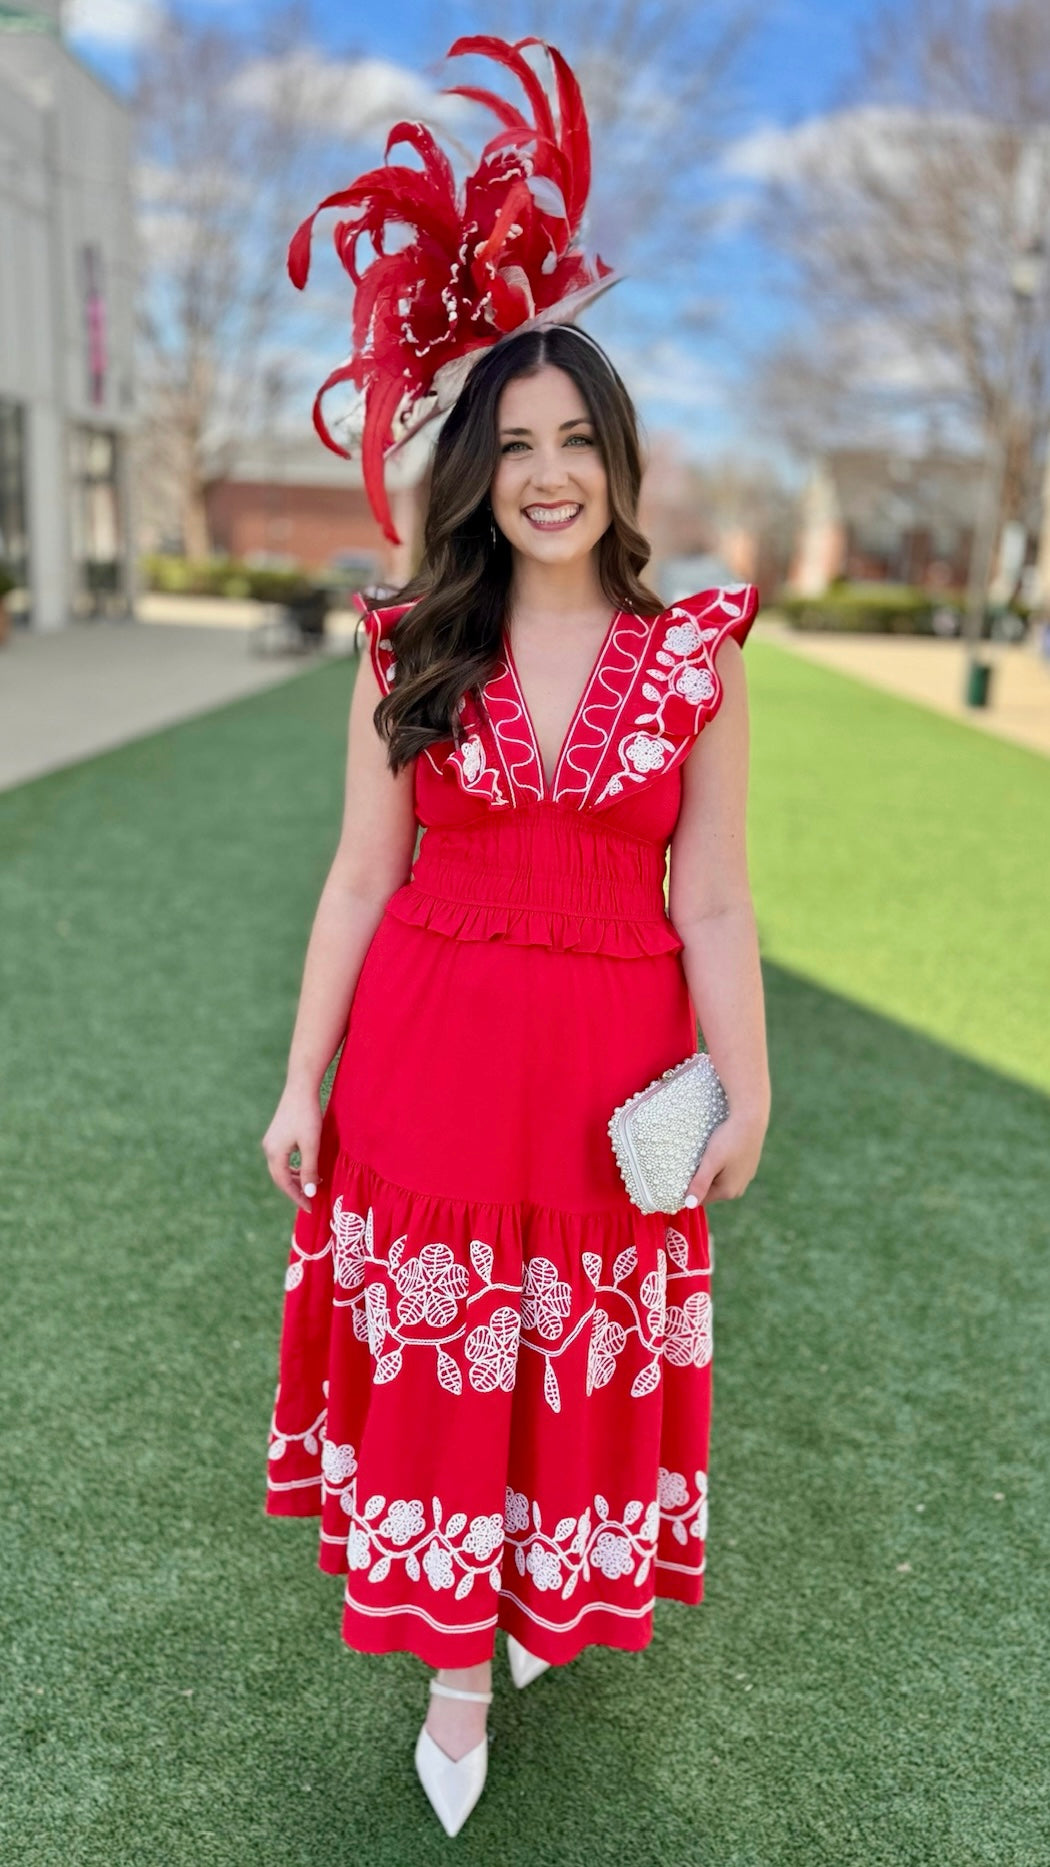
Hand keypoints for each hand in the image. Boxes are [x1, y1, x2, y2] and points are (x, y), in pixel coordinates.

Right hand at [261, 1084, 321, 1213]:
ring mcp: (271, 1141)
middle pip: (280, 1178)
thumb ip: (310, 1170)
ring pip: (281, 1168)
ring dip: (295, 1178)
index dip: (297, 1197)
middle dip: (295, 1190)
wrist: (300, 1088)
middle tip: (310, 1201)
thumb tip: (309, 1192)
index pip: (284, 1183)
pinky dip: (294, 1167)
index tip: (309, 1208)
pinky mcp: (276, 1134)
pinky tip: (307, 1167)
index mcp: (274, 1154)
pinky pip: (283, 1158)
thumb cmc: (307, 1116)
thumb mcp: (311, 1145)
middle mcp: (268, 1149)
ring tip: (312, 1185)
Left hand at [682, 1107, 766, 1206]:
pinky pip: (728, 1170)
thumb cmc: (728, 1139)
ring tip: (707, 1154)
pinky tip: (721, 1150)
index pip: (700, 1199)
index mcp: (728, 1192)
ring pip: (719, 1179)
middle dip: (701, 1178)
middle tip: (695, 1160)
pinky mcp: (748, 1166)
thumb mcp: (710, 1161)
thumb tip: (689, 1205)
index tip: (683, 1172)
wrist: (751, 1119)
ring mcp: (745, 1178)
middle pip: (710, 1189)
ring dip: (711, 1170)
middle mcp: (738, 1189)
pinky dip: (721, 1163)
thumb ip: (700, 1184)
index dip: (690, 1188)